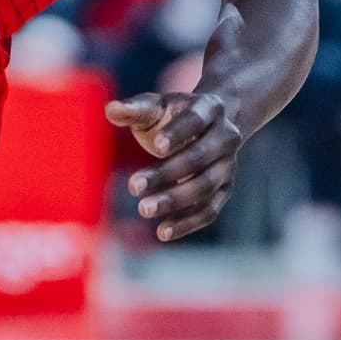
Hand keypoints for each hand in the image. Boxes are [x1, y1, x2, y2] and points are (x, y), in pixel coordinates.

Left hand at [107, 91, 241, 241]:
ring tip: (143, 209)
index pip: (195, 121)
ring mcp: (227, 165)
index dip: (178, 134)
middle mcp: (225, 136)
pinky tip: (162, 231)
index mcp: (209, 108)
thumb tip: (112, 110)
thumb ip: (135, 109)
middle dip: (166, 174)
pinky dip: (188, 223)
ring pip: (205, 186)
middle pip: (199, 158)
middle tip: (132, 186)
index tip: (156, 146)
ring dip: (175, 200)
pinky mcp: (224, 189)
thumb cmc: (172, 117)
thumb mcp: (156, 108)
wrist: (206, 126)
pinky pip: (210, 210)